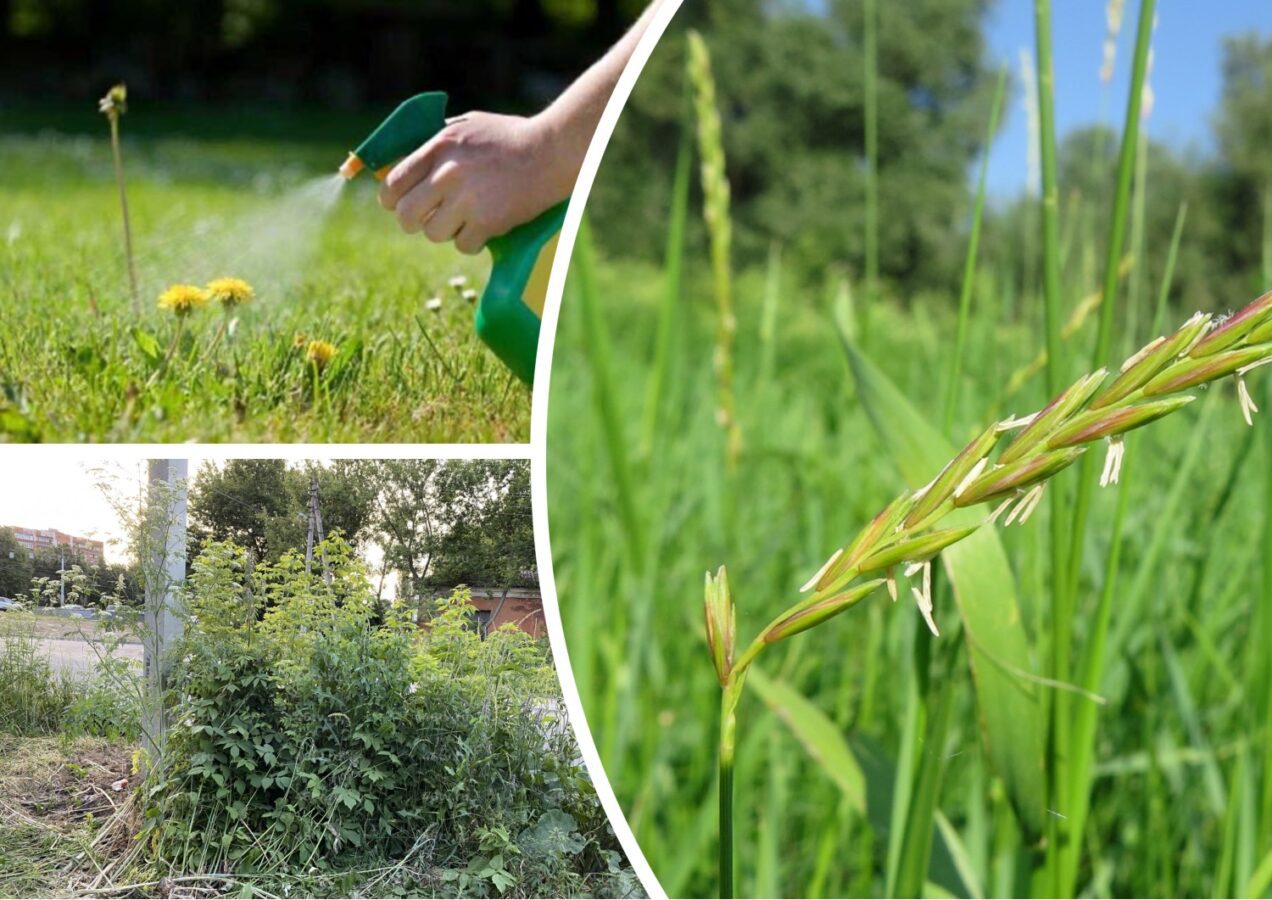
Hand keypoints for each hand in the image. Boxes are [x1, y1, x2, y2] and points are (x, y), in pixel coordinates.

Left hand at [378, 111, 569, 254]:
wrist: (551, 152)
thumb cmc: (510, 137)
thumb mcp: (467, 126)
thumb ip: (434, 143)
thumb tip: (400, 164)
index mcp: (439, 146)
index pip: (393, 183)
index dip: (391, 200)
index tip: (398, 205)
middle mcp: (448, 173)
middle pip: (406, 215)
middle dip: (414, 221)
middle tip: (429, 219)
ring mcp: (468, 199)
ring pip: (433, 234)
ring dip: (446, 231)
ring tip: (463, 220)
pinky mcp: (489, 221)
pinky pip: (463, 246)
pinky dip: (472, 241)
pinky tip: (484, 228)